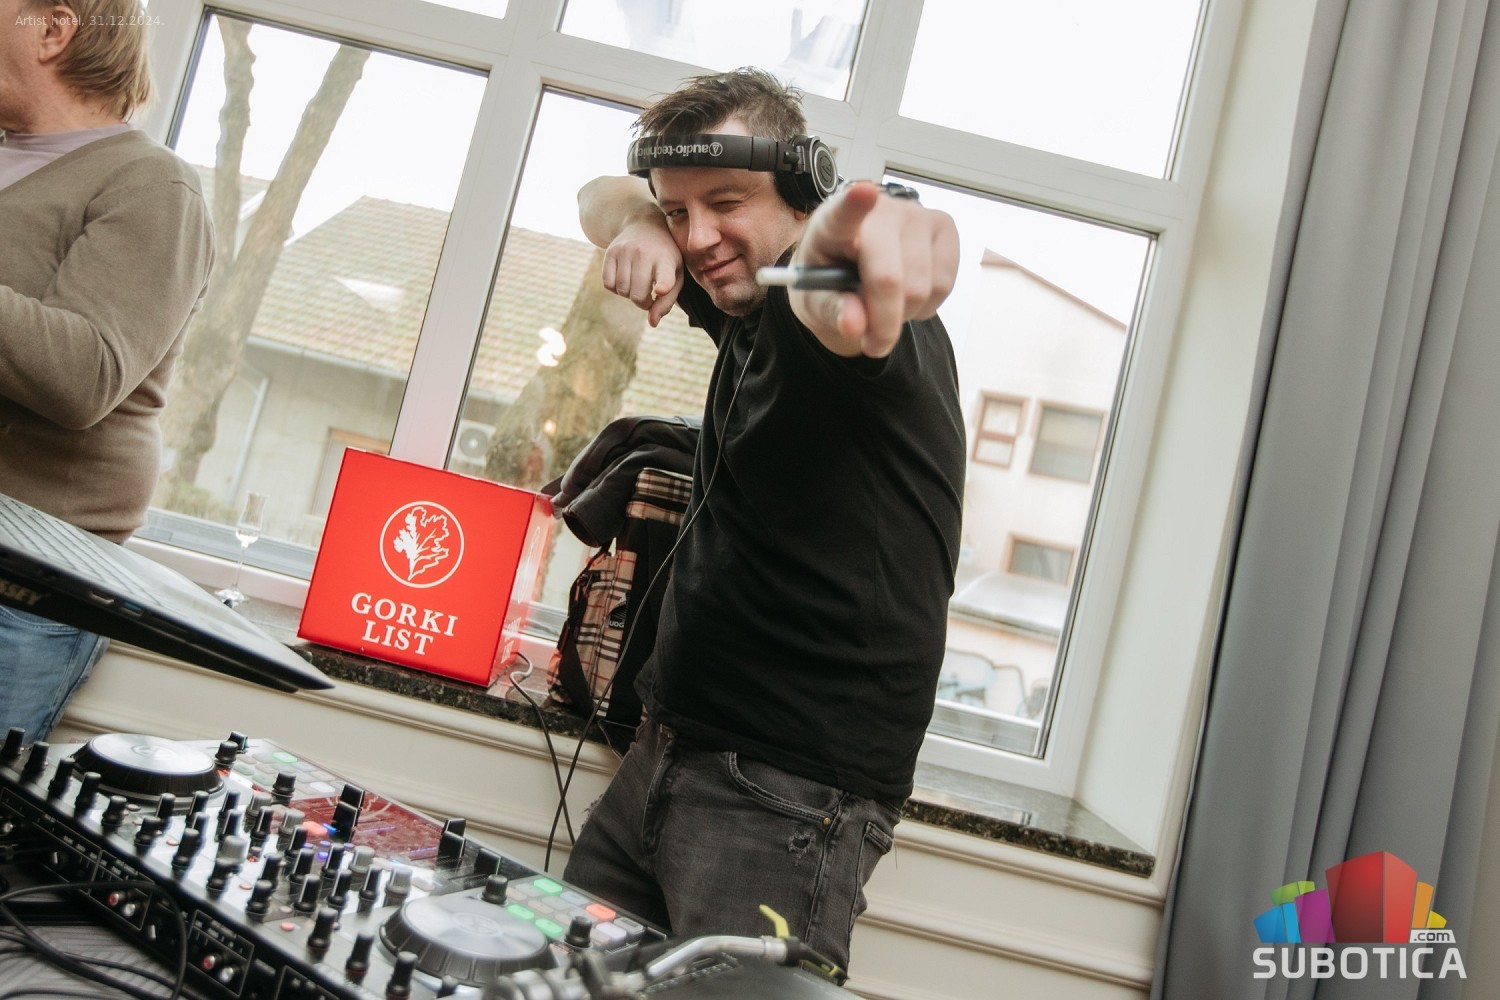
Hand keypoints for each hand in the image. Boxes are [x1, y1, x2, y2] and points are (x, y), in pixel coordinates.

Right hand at [600, 218, 684, 327]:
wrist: (644, 226)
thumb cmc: (665, 258)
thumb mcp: (675, 276)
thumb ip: (667, 302)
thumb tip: (652, 323)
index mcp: (667, 260)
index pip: (664, 276)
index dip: (663, 285)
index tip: (660, 290)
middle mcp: (645, 253)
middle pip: (637, 295)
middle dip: (643, 303)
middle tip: (649, 297)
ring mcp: (626, 251)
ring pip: (621, 291)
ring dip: (629, 295)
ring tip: (638, 285)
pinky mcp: (610, 252)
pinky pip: (607, 284)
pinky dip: (615, 289)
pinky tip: (625, 279)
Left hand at [789, 180, 958, 356]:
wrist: (853, 273)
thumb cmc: (827, 284)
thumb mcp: (816, 304)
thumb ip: (832, 311)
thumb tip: (855, 325)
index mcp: (832, 222)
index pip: (843, 212)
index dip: (854, 204)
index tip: (863, 193)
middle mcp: (879, 209)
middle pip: (889, 278)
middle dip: (883, 323)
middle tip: (873, 343)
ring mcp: (916, 213)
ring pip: (921, 288)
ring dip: (905, 314)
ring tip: (886, 306)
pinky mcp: (944, 225)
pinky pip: (944, 284)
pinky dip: (927, 305)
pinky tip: (908, 295)